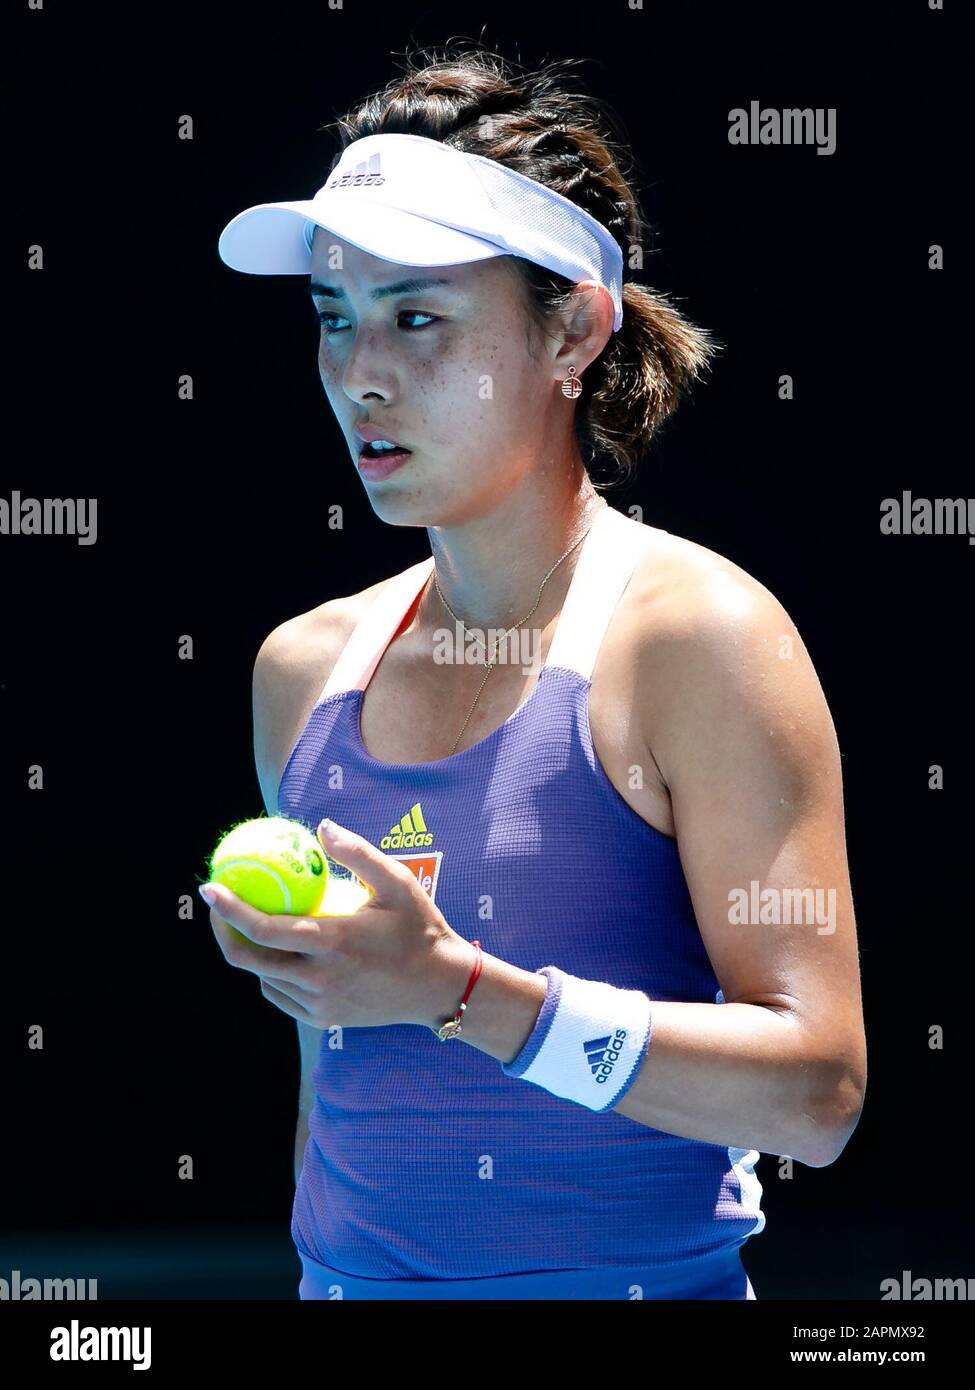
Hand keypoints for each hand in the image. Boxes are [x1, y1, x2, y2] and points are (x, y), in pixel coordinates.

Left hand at [200, 819, 469, 1029]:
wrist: (439, 988)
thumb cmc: (420, 928)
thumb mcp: (397, 883)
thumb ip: (358, 853)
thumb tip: (321, 827)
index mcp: (333, 942)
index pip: (264, 929)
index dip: (229, 910)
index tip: (209, 888)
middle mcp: (321, 978)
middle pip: (249, 960)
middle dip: (222, 931)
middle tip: (217, 905)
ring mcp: (320, 1003)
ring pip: (263, 978)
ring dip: (249, 951)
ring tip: (246, 923)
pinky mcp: (323, 1018)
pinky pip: (280, 994)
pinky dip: (270, 972)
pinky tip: (276, 952)